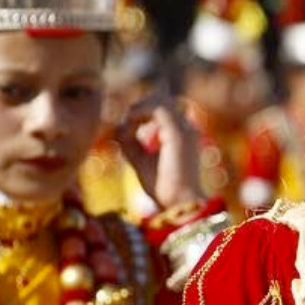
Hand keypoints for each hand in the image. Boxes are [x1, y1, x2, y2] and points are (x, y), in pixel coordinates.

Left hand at [114, 94, 203, 209]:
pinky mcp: (178, 133)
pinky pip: (157, 108)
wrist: (179, 205)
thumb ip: (131, 143)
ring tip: (125, 127)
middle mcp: (187, 127)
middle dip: (138, 108)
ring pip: (159, 100)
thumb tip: (117, 127)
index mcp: (183, 134)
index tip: (125, 128)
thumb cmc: (163, 188)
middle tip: (123, 126)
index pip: (162, 108)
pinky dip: (139, 113)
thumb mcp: (141, 161)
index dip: (141, 111)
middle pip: (161, 99)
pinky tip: (128, 127)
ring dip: (137, 109)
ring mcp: (185, 128)